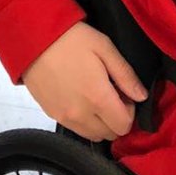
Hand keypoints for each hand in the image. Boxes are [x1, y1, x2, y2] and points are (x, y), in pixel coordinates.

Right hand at [22, 21, 147, 141]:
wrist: (33, 39)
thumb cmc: (71, 39)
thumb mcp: (105, 48)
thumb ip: (126, 75)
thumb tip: (141, 96)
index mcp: (98, 98)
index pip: (124, 126)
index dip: (130, 112)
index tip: (124, 94)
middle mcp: (81, 114)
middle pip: (109, 134)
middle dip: (116, 118)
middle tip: (111, 94)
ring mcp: (64, 117)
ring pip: (92, 135)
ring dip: (100, 122)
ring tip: (95, 97)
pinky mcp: (52, 115)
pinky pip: (75, 129)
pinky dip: (84, 121)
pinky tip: (80, 98)